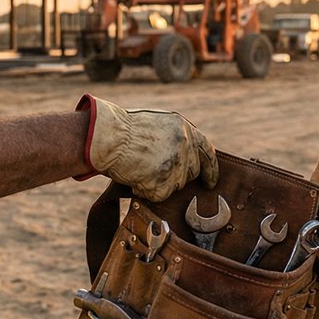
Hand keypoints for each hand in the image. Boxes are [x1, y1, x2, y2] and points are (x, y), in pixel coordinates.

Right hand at [79, 95, 218, 199]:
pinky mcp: (164, 181)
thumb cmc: (123, 129)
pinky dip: (147, 192)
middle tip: (156, 173)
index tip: (210, 183)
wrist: (107, 138)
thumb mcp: (157, 124)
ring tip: (139, 169)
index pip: (207, 152)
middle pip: (191, 173)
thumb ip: (175, 138)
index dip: (210, 170)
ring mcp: (176, 164)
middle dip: (177, 177)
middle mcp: (185, 145)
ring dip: (159, 183)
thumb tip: (186, 157)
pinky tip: (135, 178)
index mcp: (184, 128)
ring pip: (175, 186)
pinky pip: (160, 195)